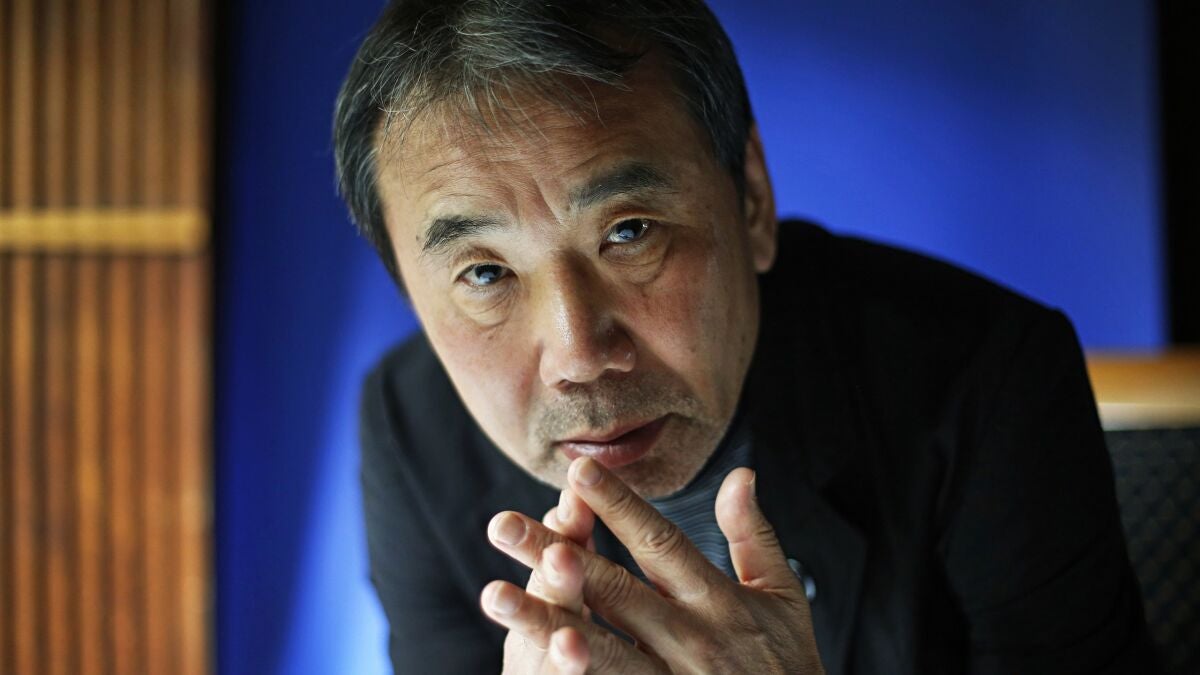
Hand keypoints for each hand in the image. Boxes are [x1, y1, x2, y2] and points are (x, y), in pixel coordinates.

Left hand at [481, 458, 825, 673]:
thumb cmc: (788, 662)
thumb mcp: (783, 596)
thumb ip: (752, 536)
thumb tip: (740, 473)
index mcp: (717, 599)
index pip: (660, 542)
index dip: (618, 505)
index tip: (576, 471)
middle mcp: (691, 638)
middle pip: (613, 590)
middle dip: (555, 554)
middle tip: (502, 525)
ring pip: (598, 648)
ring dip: (544, 621)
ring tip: (494, 595)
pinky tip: (529, 662)